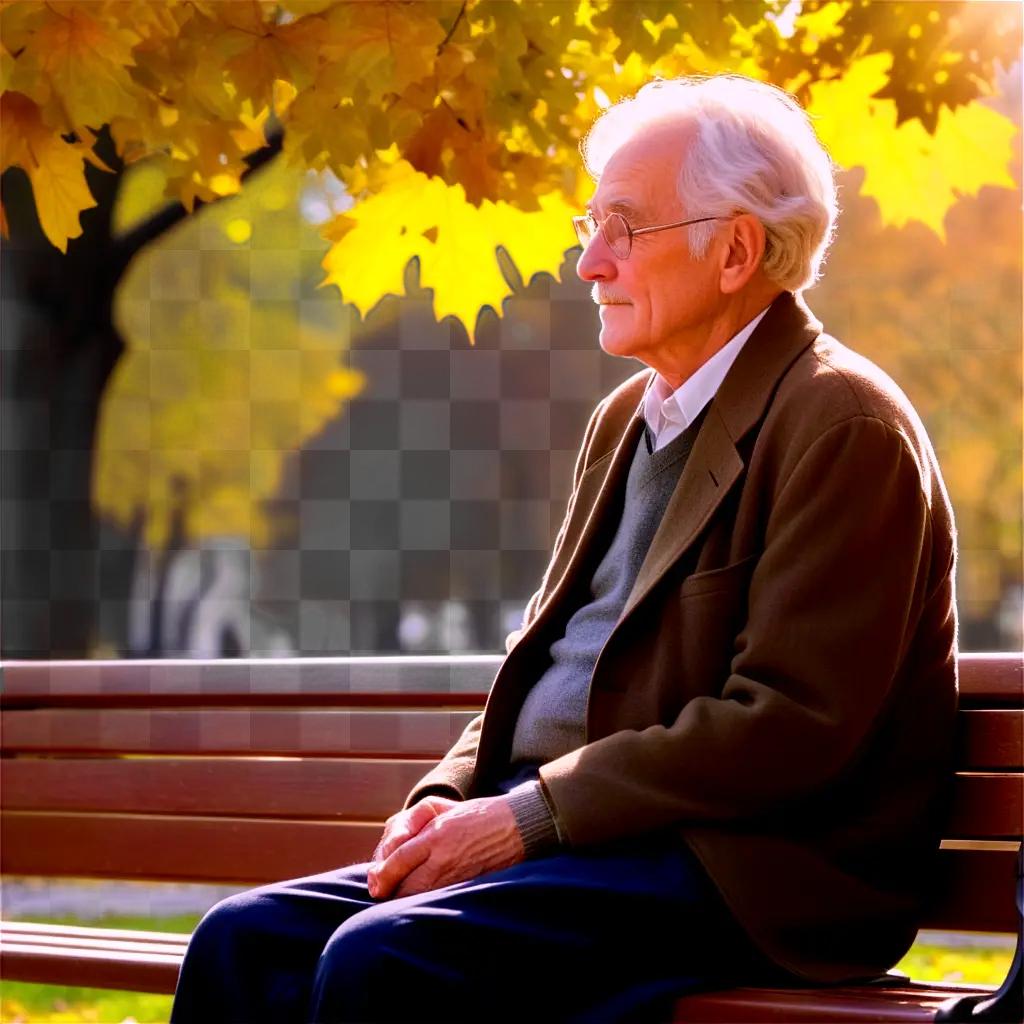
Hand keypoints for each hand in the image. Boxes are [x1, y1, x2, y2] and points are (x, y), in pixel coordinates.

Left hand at [367, 795, 523, 900]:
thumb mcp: (441, 808)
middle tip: (382, 893)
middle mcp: (444, 857)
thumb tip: (387, 846)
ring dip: (406, 902)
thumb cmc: (475, 814)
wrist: (516, 827)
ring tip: (400, 899)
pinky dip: (426, 904)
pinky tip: (421, 904)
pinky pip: (439, 902)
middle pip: (405, 886)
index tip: (373, 884)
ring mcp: (457, 877)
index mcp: (436, 834)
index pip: (398, 860)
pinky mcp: (468, 889)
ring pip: (420, 900)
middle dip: (390, 892)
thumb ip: (411, 823)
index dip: (381, 875)